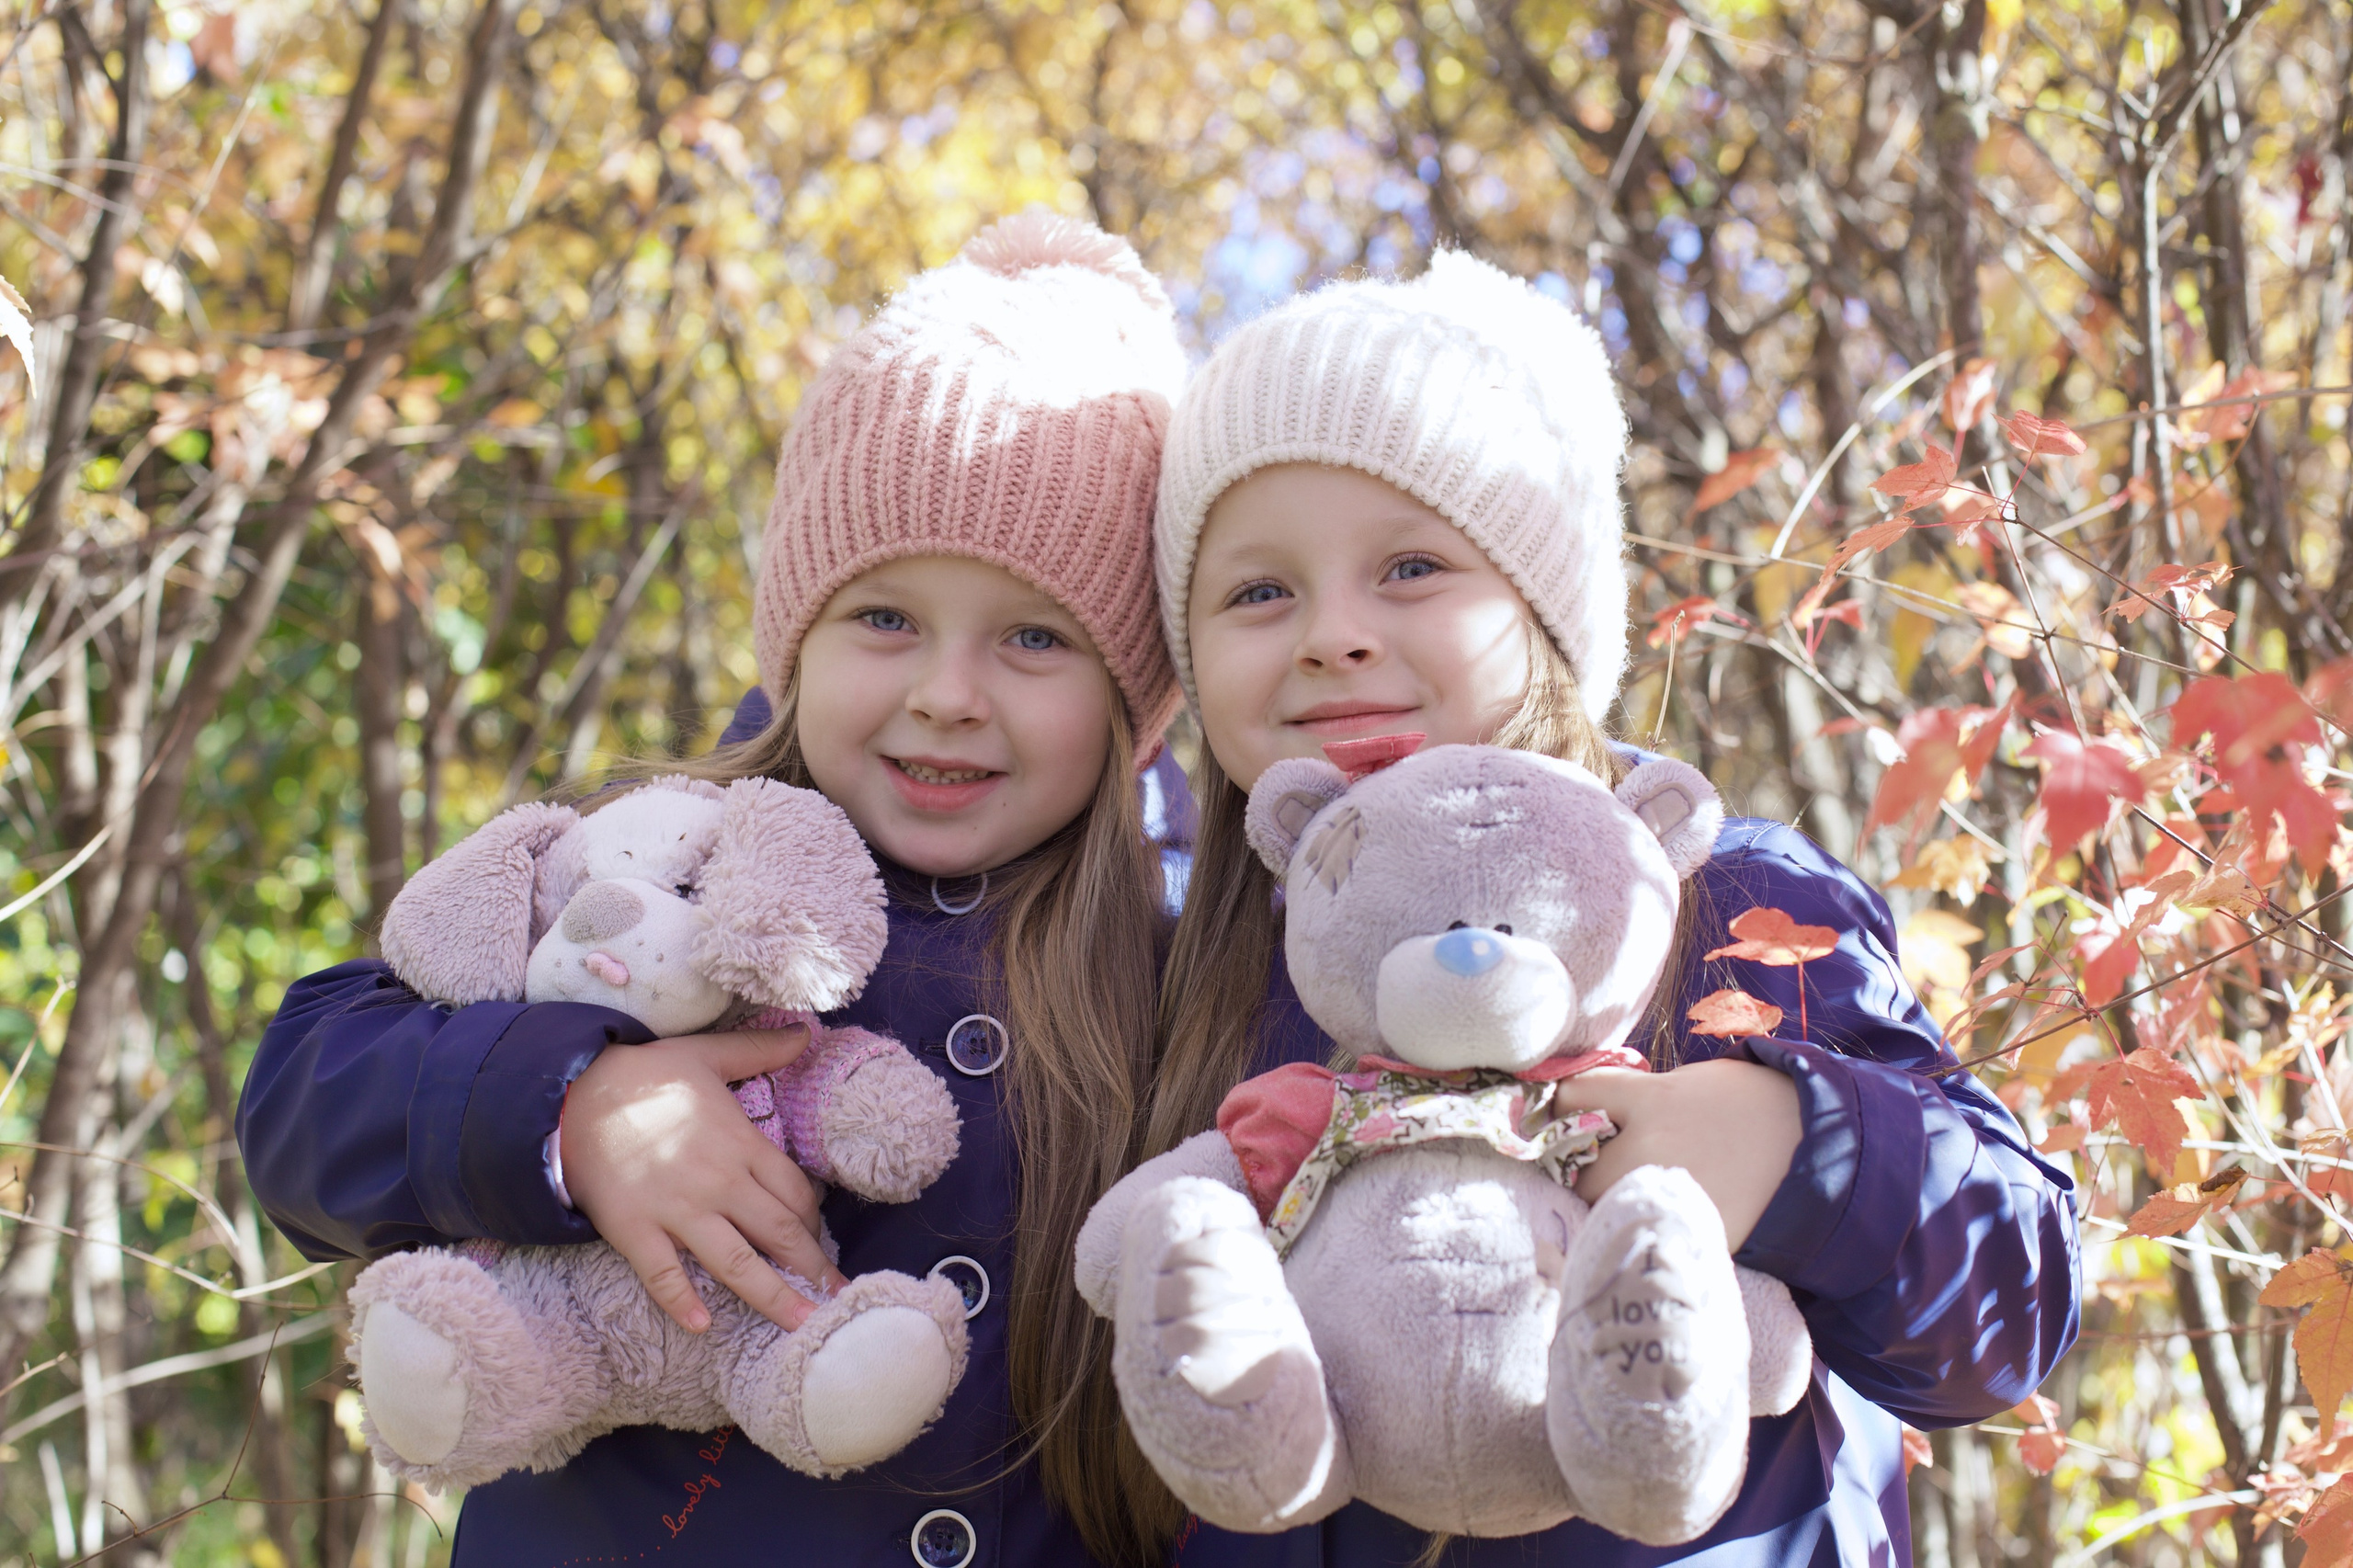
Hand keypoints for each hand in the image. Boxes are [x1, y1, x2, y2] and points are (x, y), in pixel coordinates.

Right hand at [560, 1026, 845, 1332]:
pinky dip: (680, 1300)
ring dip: (771, 1296)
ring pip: (734, 1262)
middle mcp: (718, 1181)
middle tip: (840, 1297)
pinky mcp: (635, 1228)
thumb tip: (806, 1031)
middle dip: (812, 1267)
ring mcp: (677, 1209)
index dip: (814, 1221)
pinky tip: (701, 1324)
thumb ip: (760, 1050)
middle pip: (778, 1232)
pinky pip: (662, 1273)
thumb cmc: (645, 1074)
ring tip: (802, 1324)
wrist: (573, 1091)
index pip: (794, 1192)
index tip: (821, 1241)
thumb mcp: (708, 1053)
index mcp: (740, 1143)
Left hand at [1548, 1059, 1801, 1250]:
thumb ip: (1644, 1095)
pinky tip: (1659, 1220)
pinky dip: (1643, 1231)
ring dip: (1607, 1204)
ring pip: (1603, 1210)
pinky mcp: (1687, 1237)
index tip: (1564, 1114)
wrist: (1829, 1154)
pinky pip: (1643, 1235)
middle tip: (1598, 1167)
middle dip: (1581, 1169)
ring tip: (1631, 1196)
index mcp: (1654, 1100)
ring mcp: (1667, 1198)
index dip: (1563, 1104)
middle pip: (1575, 1169)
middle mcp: (1650, 1150)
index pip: (1574, 1095)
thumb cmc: (1760, 1108)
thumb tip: (1600, 1108)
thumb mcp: (1698, 1083)